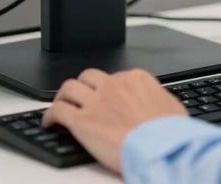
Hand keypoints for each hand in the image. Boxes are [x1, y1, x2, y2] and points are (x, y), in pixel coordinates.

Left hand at [42, 68, 187, 173]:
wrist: (160, 146)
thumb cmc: (169, 132)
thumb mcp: (171, 106)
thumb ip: (158, 99)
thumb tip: (157, 104)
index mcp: (136, 78)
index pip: (117, 75)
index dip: (109, 87)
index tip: (107, 97)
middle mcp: (114, 84)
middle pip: (90, 76)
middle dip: (84, 85)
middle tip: (81, 96)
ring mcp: (97, 101)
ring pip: (69, 87)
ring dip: (63, 95)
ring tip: (60, 104)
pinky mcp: (82, 121)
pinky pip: (58, 111)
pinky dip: (49, 115)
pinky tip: (48, 123)